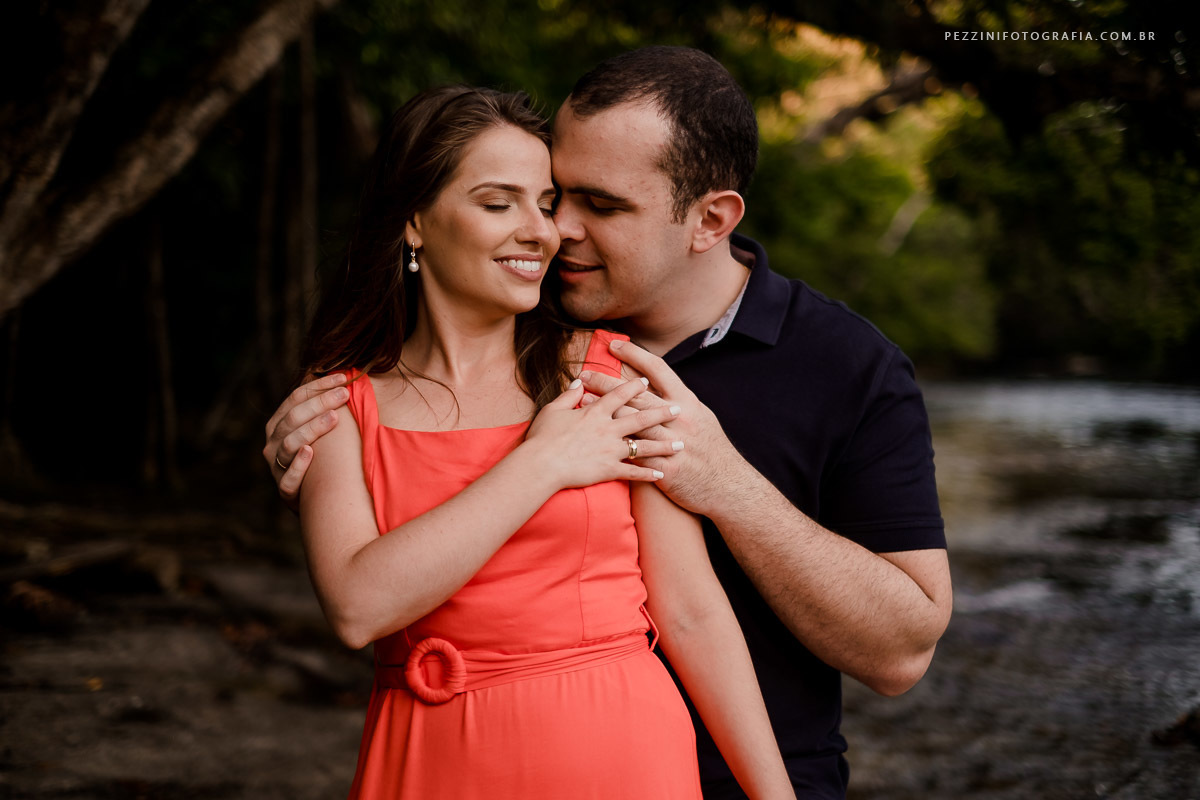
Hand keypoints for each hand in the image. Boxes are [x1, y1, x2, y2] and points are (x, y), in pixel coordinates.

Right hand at [263, 372, 350, 509]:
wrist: (315, 500)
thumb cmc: (321, 459)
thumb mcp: (317, 432)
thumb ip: (323, 410)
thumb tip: (345, 378)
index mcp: (279, 424)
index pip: (296, 398)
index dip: (319, 386)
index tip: (344, 378)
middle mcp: (273, 443)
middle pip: (294, 417)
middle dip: (320, 403)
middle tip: (345, 394)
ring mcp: (276, 466)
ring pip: (289, 444)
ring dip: (311, 429)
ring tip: (333, 418)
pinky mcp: (285, 490)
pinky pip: (289, 479)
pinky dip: (298, 465)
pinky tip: (310, 453)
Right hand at [523, 378, 681, 489]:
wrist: (540, 465)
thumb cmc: (542, 437)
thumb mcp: (553, 410)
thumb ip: (569, 395)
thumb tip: (579, 381)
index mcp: (595, 412)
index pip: (619, 394)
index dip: (633, 386)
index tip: (646, 381)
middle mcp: (608, 429)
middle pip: (641, 417)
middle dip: (662, 413)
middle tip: (679, 409)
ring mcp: (610, 450)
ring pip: (644, 446)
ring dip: (664, 445)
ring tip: (681, 444)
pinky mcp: (608, 469)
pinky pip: (633, 472)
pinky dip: (648, 474)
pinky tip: (662, 474)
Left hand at [579, 340, 743, 515]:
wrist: (728, 486)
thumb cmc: (712, 450)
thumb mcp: (702, 418)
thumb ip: (679, 402)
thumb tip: (657, 385)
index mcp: (687, 402)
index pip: (658, 369)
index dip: (635, 355)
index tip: (615, 345)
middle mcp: (679, 418)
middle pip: (636, 395)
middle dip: (608, 383)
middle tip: (585, 374)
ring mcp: (672, 443)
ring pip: (631, 421)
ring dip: (605, 411)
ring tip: (583, 401)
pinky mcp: (666, 468)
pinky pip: (636, 454)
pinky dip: (614, 444)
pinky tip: (596, 438)